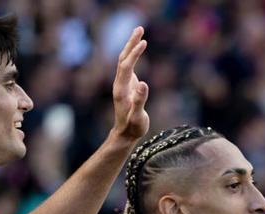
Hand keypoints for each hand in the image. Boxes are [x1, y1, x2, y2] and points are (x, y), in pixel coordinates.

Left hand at [111, 27, 150, 143]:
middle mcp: (120, 84)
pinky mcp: (127, 85)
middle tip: (140, 28)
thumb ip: (140, 101)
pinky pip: (128, 65)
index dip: (134, 54)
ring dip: (131, 46)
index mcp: (121, 89)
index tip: (144, 42)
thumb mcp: (138, 117)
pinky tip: (138, 48)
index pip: (126, 66)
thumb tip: (144, 83)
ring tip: (140, 33)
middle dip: (131, 43)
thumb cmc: (133, 127)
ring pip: (124, 60)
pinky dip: (133, 54)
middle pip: (123, 58)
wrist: (125, 134)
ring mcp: (123, 83)